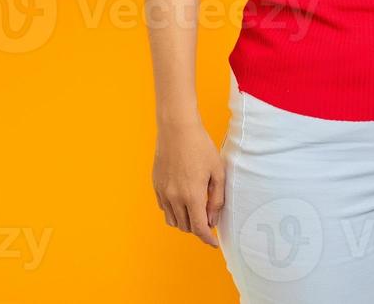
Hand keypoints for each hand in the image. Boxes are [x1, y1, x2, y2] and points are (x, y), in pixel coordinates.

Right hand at [152, 120, 224, 246]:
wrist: (177, 130)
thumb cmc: (201, 147)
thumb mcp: (217, 171)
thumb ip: (217, 198)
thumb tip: (213, 219)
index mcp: (192, 196)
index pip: (199, 228)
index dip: (208, 239)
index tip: (214, 243)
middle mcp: (175, 198)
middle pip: (186, 227)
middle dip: (198, 228)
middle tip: (209, 219)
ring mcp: (163, 193)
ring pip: (173, 220)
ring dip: (185, 222)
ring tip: (196, 211)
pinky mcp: (156, 186)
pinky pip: (164, 208)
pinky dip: (174, 211)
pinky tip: (183, 201)